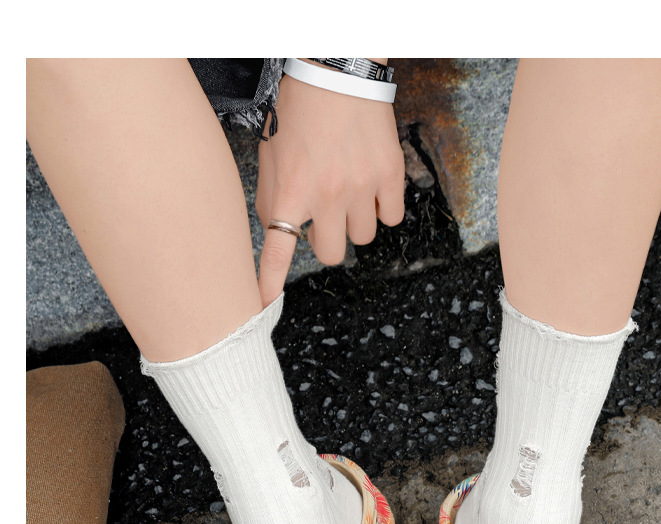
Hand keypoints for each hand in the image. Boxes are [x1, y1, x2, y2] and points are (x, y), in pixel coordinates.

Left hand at [256, 70, 405, 305]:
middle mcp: (325, 196)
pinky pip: (391, 217)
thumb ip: (273, 199)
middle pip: (333, 254)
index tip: (261, 307)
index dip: (268, 282)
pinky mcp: (388, 177)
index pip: (277, 249)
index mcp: (290, 191)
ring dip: (356, 221)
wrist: (336, 72)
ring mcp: (360, 188)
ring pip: (364, 236)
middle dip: (329, 240)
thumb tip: (278, 233)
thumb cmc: (299, 111)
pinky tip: (372, 184)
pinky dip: (383, 207)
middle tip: (326, 216)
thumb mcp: (271, 156)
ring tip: (350, 190)